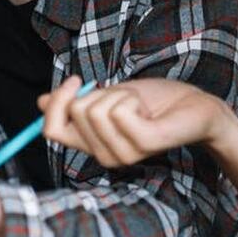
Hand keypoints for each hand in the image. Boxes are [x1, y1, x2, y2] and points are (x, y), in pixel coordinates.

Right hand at [39, 76, 233, 167]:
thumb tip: (40, 101)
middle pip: (75, 111)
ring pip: (95, 109)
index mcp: (92, 145)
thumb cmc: (156, 102)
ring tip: (139, 104)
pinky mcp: (144, 145)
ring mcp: (124, 155)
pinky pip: (119, 111)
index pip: (51, 130)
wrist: (197, 107)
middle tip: (127, 99)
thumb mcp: (108, 97)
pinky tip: (147, 108)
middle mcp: (104, 156)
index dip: (56, 101)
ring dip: (118, 94)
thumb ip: (77, 103)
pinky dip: (131, 97)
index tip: (76, 80)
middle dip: (99, 91)